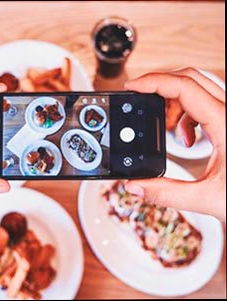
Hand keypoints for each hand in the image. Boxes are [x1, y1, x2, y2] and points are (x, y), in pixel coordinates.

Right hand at [124, 68, 225, 221]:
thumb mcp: (207, 198)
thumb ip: (167, 193)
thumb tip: (135, 185)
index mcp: (225, 124)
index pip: (184, 87)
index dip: (154, 82)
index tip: (132, 86)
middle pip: (189, 79)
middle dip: (159, 86)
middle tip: (139, 98)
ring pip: (195, 89)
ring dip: (172, 103)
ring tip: (166, 127)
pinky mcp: (226, 122)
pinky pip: (202, 104)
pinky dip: (185, 116)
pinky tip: (186, 138)